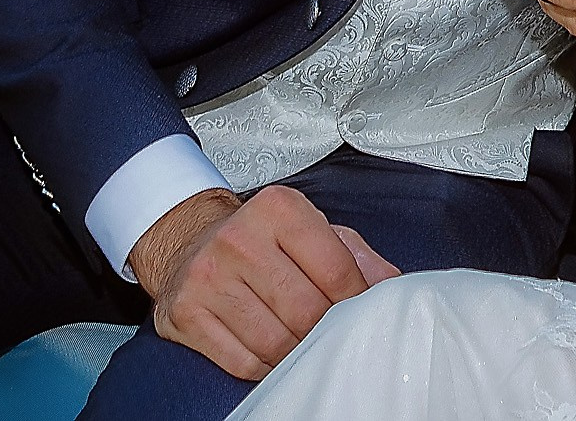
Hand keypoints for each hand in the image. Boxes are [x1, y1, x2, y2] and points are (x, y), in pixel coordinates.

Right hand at [129, 186, 398, 380]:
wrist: (187, 239)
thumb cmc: (260, 239)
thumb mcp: (310, 229)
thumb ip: (355, 256)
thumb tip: (391, 288)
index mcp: (279, 209)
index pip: (338, 272)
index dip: (357, 303)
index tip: (358, 313)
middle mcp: (239, 239)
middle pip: (308, 313)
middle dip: (325, 331)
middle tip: (328, 332)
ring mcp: (208, 277)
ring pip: (275, 343)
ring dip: (296, 353)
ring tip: (300, 341)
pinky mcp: (185, 313)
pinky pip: (242, 362)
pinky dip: (265, 367)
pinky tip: (269, 350)